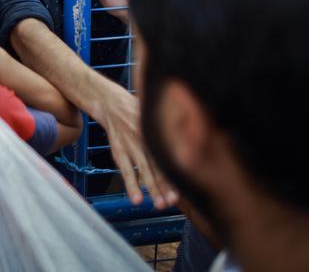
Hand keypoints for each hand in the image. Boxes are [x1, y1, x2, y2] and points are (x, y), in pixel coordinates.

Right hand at [91, 81, 175, 208]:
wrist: (112, 105)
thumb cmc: (139, 112)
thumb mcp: (156, 114)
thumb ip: (172, 126)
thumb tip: (196, 134)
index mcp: (158, 132)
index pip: (171, 155)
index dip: (178, 171)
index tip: (186, 186)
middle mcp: (146, 141)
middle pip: (159, 166)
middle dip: (167, 185)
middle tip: (174, 201)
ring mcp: (132, 148)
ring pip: (144, 172)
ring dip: (152, 189)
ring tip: (159, 205)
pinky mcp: (119, 152)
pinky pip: (126, 171)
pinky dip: (131, 186)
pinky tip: (136, 199)